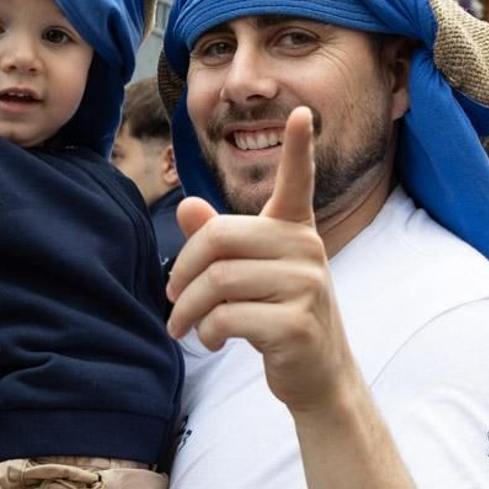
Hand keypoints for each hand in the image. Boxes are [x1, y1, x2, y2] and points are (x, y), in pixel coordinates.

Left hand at [165, 106, 354, 413]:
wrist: (317, 376)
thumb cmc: (276, 315)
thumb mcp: (247, 274)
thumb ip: (217, 239)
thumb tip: (187, 206)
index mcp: (294, 231)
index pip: (298, 183)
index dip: (299, 148)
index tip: (303, 113)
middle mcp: (305, 250)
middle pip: (218, 239)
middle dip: (182, 272)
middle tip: (170, 297)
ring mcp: (306, 286)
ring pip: (217, 282)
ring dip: (187, 310)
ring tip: (184, 326)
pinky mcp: (296, 324)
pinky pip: (227, 317)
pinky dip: (205, 332)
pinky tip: (211, 340)